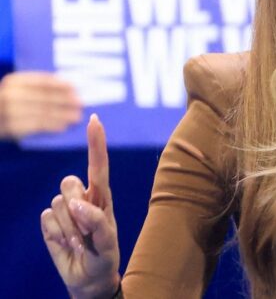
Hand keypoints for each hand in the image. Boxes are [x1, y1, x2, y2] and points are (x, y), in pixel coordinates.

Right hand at [0, 71, 82, 138]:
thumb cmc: (9, 104)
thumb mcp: (18, 90)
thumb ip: (37, 87)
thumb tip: (68, 88)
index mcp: (15, 81)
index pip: (42, 81)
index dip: (61, 85)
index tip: (75, 88)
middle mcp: (11, 94)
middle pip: (45, 96)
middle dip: (65, 101)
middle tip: (81, 104)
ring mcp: (10, 111)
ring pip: (43, 112)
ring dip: (63, 115)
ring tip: (77, 117)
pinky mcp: (12, 127)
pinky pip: (37, 125)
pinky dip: (52, 125)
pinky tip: (63, 126)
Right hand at [41, 115, 120, 298]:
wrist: (88, 277)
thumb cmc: (104, 255)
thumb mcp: (108, 242)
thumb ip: (97, 221)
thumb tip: (77, 203)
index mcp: (102, 196)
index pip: (98, 165)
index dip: (96, 143)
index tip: (95, 120)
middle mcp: (82, 196)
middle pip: (69, 182)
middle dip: (76, 207)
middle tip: (87, 231)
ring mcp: (64, 208)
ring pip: (56, 203)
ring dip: (68, 227)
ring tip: (79, 240)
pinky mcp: (48, 221)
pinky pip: (45, 220)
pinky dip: (55, 235)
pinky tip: (65, 243)